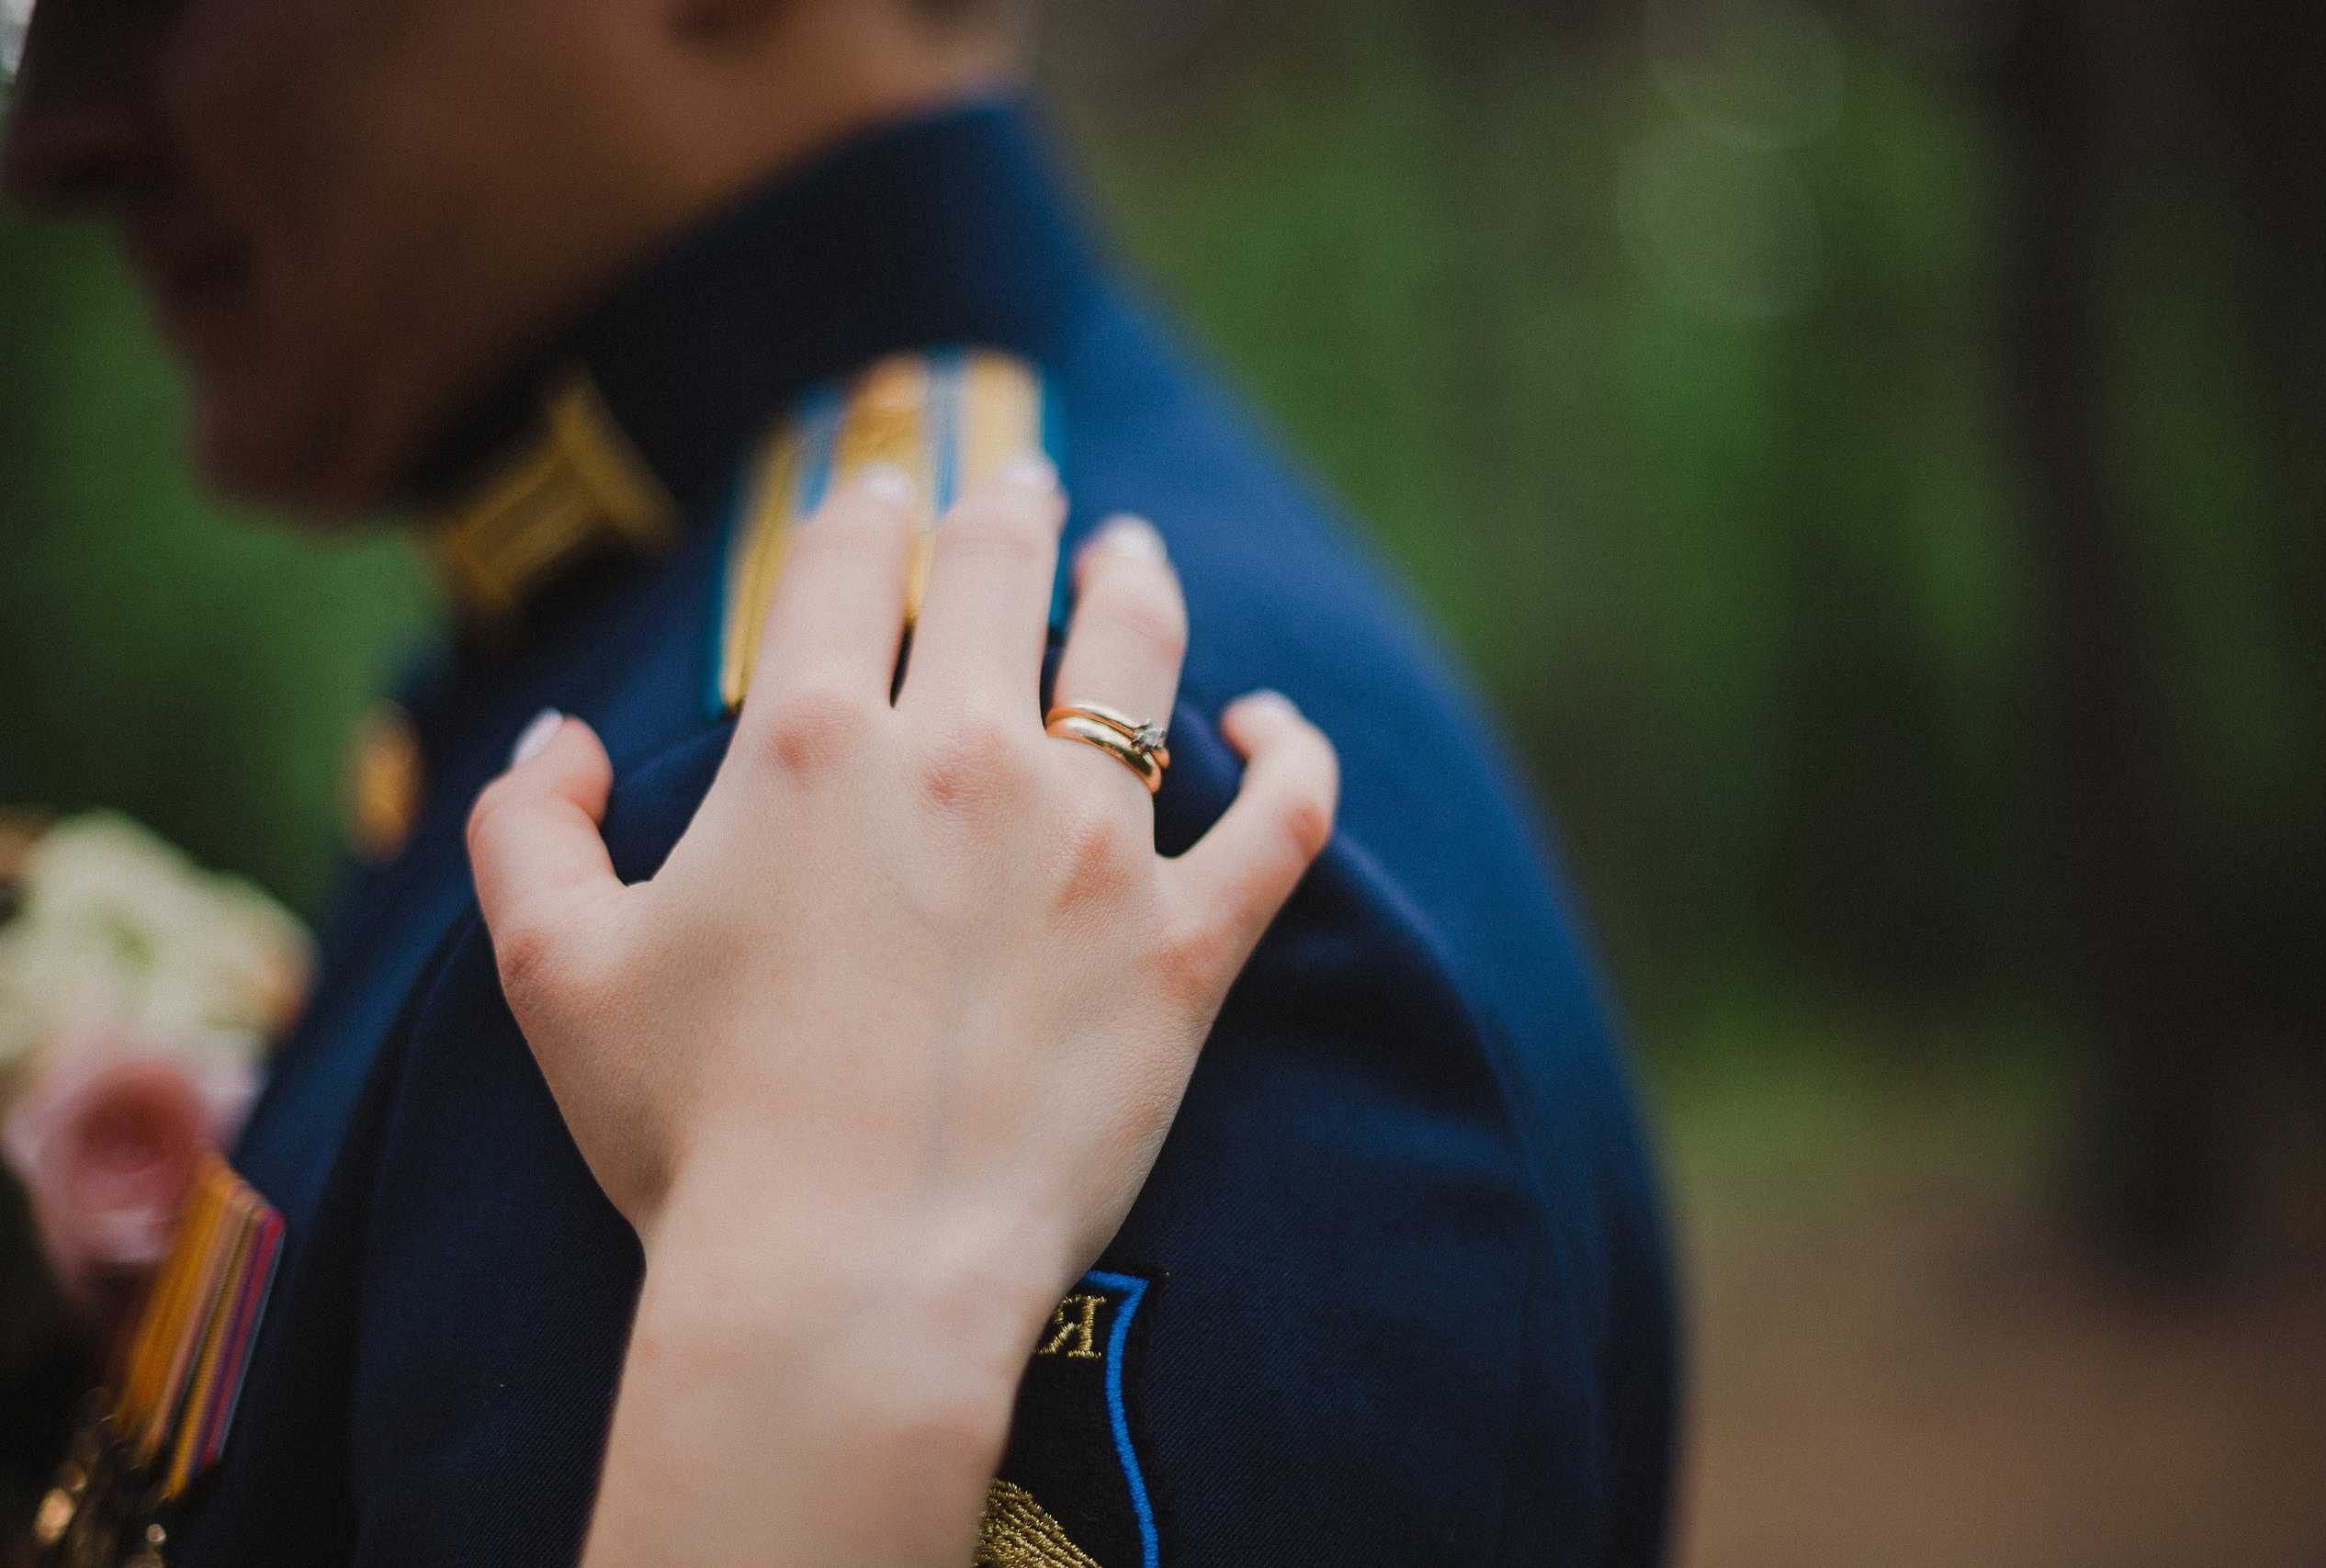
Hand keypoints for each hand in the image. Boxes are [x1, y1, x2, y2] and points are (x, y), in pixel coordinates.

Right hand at [465, 455, 1335, 1565]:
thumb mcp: (551, 969)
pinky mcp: (1188, 943)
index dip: (866, 507)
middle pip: (999, 575)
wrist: (845, 1283)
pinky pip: (1282, 815)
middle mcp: (961, 757)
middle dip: (1008, 510)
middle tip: (1025, 485)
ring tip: (1133, 554)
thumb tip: (558, 735)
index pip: (846, 565)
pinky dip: (1290, 751)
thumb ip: (526, 825)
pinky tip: (1269, 722)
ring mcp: (1092, 846)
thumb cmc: (691, 1136)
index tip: (885, 487)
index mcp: (808, 743)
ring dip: (1135, 582)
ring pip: (1138, 654)